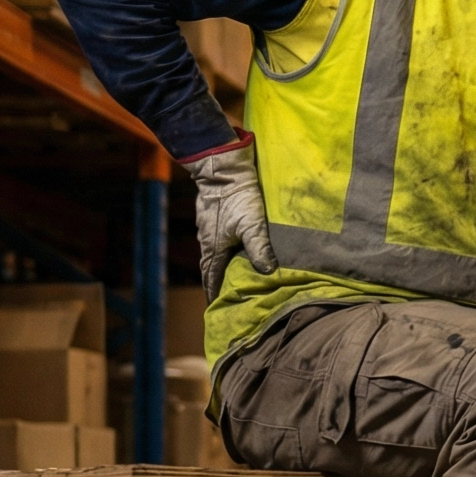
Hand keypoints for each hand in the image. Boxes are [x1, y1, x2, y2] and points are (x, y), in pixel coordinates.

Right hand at [183, 133, 275, 294]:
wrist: (222, 167)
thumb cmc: (236, 196)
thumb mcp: (252, 223)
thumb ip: (259, 248)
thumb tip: (268, 272)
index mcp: (214, 248)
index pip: (212, 279)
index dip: (215, 294)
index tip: (219, 309)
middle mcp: (208, 242)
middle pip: (211, 270)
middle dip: (217, 285)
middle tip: (227, 299)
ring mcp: (209, 229)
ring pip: (214, 256)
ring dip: (221, 269)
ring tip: (233, 279)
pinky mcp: (214, 218)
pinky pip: (218, 243)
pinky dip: (224, 253)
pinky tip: (235, 252)